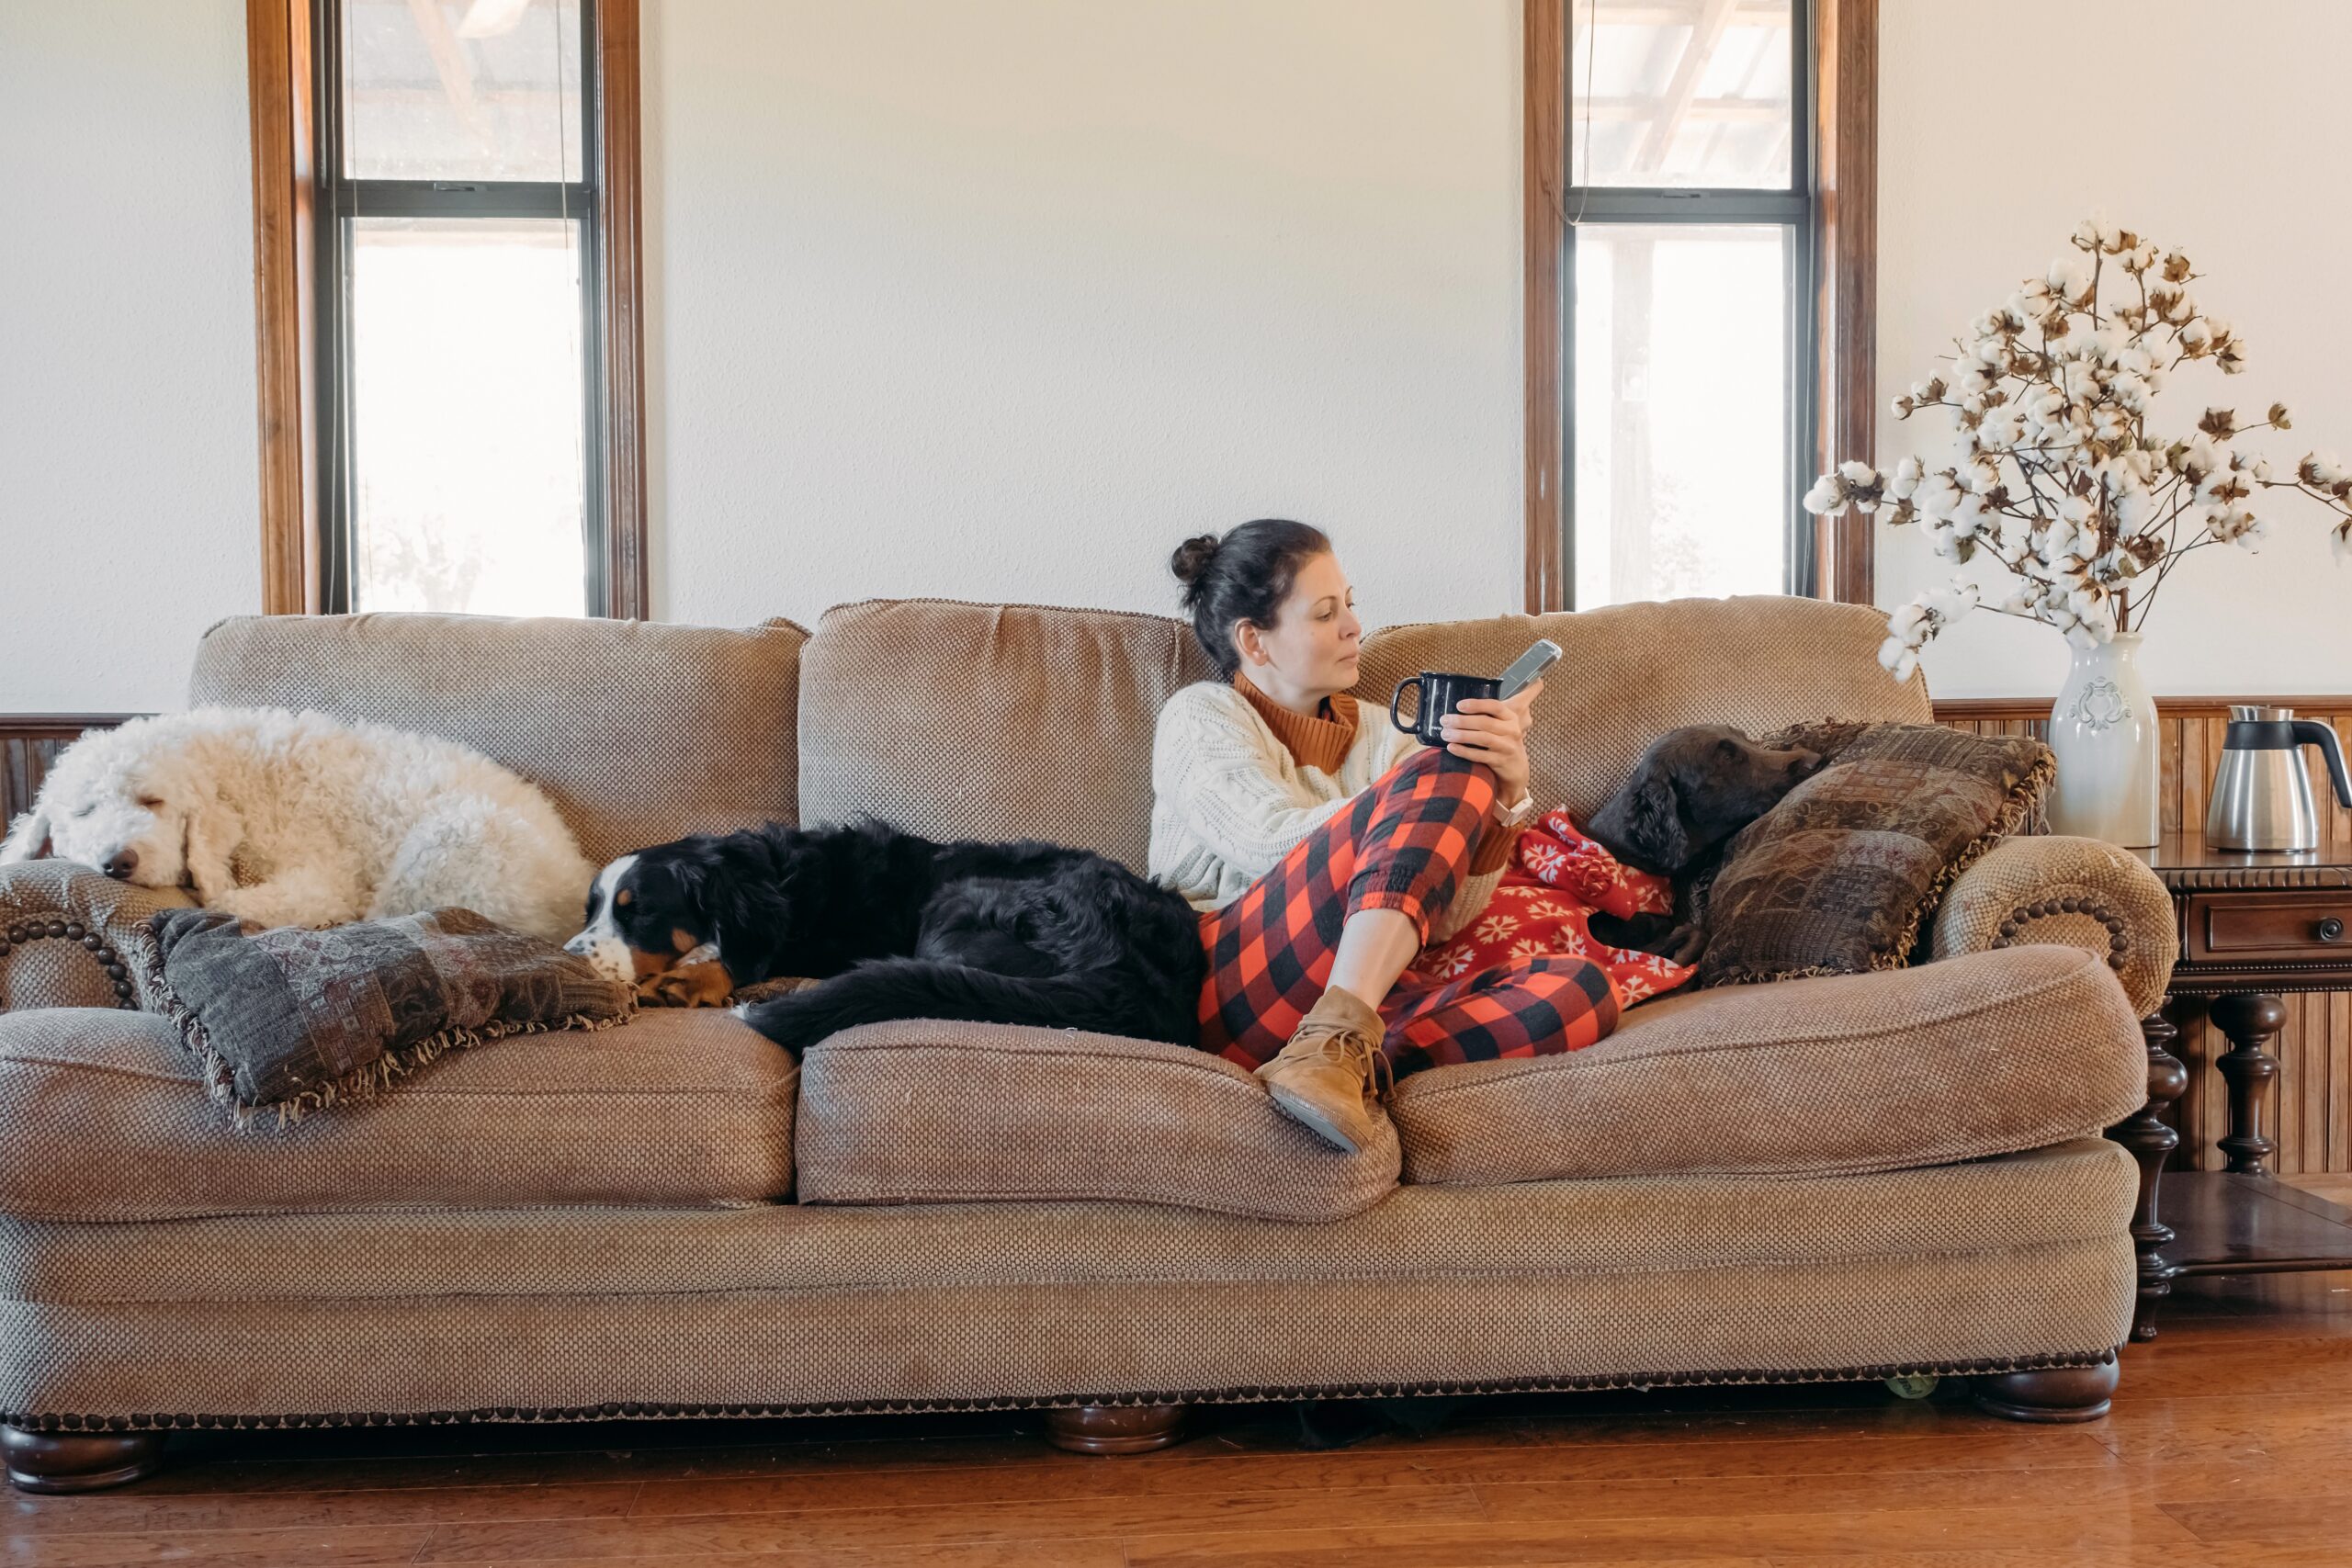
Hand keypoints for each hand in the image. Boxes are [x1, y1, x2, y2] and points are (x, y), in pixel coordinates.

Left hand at [1439, 678, 1541, 804]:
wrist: (1516, 768)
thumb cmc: (1503, 742)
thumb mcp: (1502, 725)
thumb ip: (1487, 714)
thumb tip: (1458, 706)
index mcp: (1510, 717)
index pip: (1495, 706)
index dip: (1476, 704)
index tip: (1459, 705)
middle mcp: (1512, 730)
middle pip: (1485, 722)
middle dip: (1462, 721)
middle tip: (1444, 720)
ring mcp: (1507, 747)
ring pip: (1483, 738)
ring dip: (1461, 735)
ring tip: (1445, 734)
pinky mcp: (1501, 762)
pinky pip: (1480, 755)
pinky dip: (1464, 751)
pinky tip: (1452, 748)